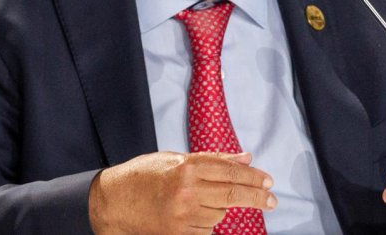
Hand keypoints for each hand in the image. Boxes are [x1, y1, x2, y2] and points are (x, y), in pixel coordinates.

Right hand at [89, 151, 275, 233]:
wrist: (113, 201)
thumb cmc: (143, 175)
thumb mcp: (175, 158)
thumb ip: (212, 159)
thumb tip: (246, 158)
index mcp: (186, 167)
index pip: (230, 170)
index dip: (253, 176)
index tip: (268, 181)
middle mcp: (186, 190)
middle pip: (233, 193)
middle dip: (257, 197)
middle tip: (272, 200)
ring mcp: (183, 215)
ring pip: (220, 215)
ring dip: (220, 209)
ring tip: (199, 202)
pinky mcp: (179, 234)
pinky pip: (206, 231)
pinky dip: (206, 224)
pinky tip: (191, 215)